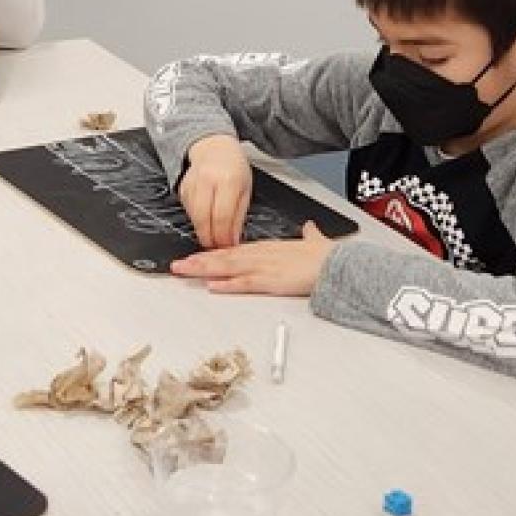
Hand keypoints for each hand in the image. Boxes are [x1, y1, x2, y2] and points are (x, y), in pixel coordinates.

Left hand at [171, 223, 335, 295]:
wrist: (338, 264)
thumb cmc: (326, 256)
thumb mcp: (314, 242)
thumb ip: (309, 235)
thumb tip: (309, 228)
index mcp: (269, 248)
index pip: (234, 250)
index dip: (213, 253)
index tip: (196, 256)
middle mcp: (262, 255)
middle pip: (224, 257)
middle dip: (199, 261)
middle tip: (177, 265)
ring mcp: (265, 267)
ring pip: (228, 268)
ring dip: (205, 270)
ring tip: (184, 272)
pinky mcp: (271, 281)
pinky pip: (245, 283)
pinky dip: (227, 285)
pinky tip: (212, 286)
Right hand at [179, 136, 252, 247]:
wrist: (214, 148)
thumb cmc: (233, 169)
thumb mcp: (245, 190)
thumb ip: (238, 216)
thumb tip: (232, 240)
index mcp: (229, 180)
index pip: (222, 216)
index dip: (223, 236)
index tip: (227, 246)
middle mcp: (208, 180)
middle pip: (203, 218)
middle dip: (209, 237)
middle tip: (216, 247)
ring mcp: (192, 183)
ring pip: (194, 217)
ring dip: (202, 231)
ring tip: (212, 237)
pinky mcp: (182, 189)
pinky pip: (188, 211)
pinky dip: (196, 221)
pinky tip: (204, 221)